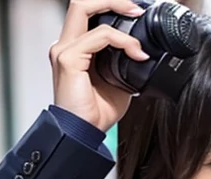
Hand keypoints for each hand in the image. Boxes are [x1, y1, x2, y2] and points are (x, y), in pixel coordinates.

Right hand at [50, 0, 150, 131]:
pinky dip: (122, 41)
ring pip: (86, 9)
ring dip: (121, 19)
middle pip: (82, 2)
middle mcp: (66, 44)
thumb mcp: (120, 80)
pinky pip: (97, 37)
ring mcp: (64, 50)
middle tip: (137, 10)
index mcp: (77, 47)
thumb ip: (126, 62)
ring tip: (140, 43)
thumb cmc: (98, 111)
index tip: (137, 13)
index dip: (112, 5)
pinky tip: (136, 55)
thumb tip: (146, 52)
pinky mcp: (67, 59)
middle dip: (113, 0)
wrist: (84, 133)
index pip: (89, 12)